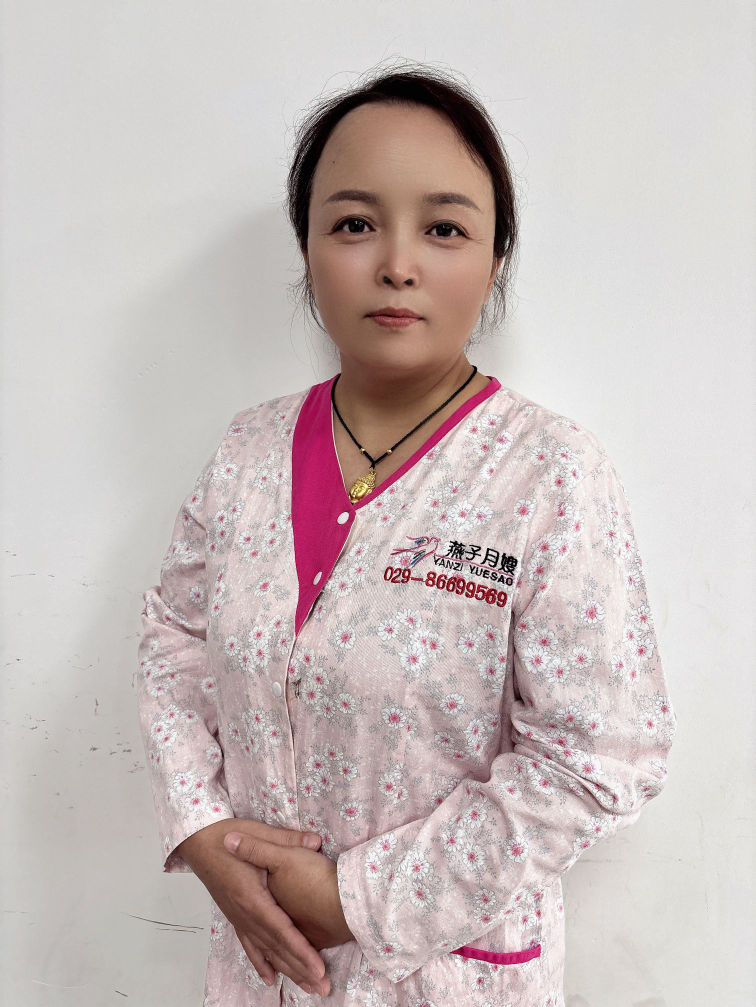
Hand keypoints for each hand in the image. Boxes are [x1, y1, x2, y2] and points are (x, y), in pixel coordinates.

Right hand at [173, 819, 330, 994]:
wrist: (197, 840)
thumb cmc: (225, 835)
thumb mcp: (257, 832)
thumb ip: (287, 840)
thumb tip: (316, 841)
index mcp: (251, 896)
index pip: (281, 930)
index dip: (300, 951)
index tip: (318, 968)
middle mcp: (244, 913)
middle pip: (276, 947)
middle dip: (300, 968)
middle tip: (322, 987)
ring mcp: (238, 916)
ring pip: (265, 950)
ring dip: (287, 970)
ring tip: (307, 987)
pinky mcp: (235, 915)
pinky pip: (249, 944)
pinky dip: (261, 962)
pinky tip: (270, 977)